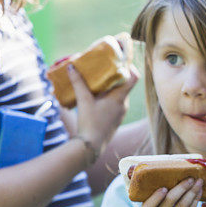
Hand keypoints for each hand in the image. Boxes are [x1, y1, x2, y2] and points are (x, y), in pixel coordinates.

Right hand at [69, 37, 138, 156]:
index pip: (133, 78)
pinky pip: (116, 102)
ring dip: (111, 85)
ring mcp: (120, 111)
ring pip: (120, 93)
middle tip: (105, 66)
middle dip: (116, 74)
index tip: (121, 60)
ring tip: (98, 78)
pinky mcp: (116, 117)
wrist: (92, 146)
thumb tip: (72, 66)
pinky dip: (109, 95)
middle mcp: (123, 104)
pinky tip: (97, 94)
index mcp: (119, 98)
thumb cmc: (89, 123)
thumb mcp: (83, 101)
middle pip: (125, 84)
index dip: (130, 67)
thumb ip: (78, 83)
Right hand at [143, 178, 201, 206]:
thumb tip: (173, 175)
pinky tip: (200, 192)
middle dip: (182, 187)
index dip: (156, 197)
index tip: (164, 188)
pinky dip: (196, 200)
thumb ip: (159, 200)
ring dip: (192, 191)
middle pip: (170, 201)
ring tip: (199, 182)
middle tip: (190, 178)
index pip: (148, 206)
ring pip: (183, 205)